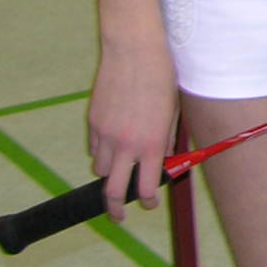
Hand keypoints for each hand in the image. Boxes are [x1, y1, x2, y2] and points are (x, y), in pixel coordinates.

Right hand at [87, 40, 179, 223]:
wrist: (134, 51)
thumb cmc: (162, 77)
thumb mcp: (174, 111)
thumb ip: (167, 140)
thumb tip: (163, 160)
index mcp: (152, 144)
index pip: (144, 188)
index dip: (146, 202)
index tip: (149, 204)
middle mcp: (126, 144)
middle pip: (112, 191)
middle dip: (115, 209)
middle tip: (119, 216)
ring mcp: (105, 134)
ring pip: (102, 170)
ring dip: (111, 174)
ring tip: (121, 169)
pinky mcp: (93, 122)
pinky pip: (94, 149)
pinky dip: (102, 153)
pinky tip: (113, 143)